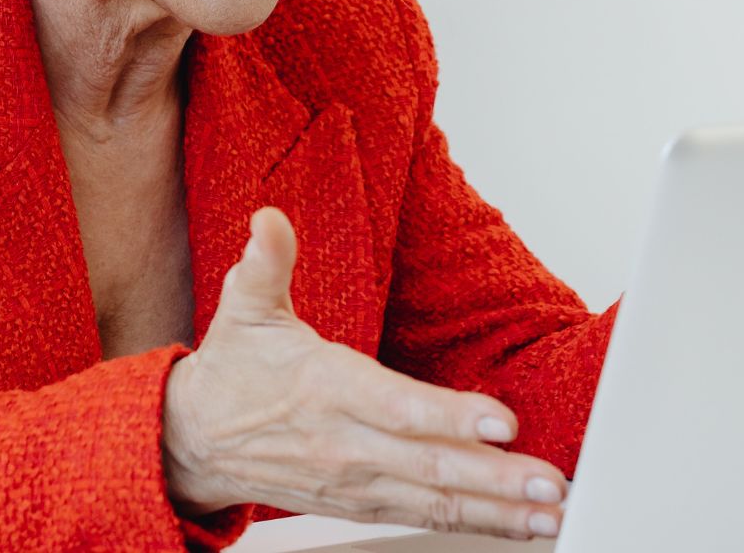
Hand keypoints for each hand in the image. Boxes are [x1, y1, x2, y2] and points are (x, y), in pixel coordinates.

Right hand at [162, 206, 566, 539]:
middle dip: (496, 477)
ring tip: (551, 513)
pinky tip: (516, 525)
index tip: (502, 421)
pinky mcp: (360, 505)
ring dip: (497, 511)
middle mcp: (345, 444)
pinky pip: (424, 517)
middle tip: (550, 482)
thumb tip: (268, 221)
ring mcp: (355, 483)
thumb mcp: (243, 308)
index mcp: (326, 388)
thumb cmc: (233, 371)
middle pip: (429, 466)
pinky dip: (474, 524)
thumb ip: (266, 263)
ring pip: (435, 502)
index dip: (451, 417)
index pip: (396, 407)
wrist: (192, 441)